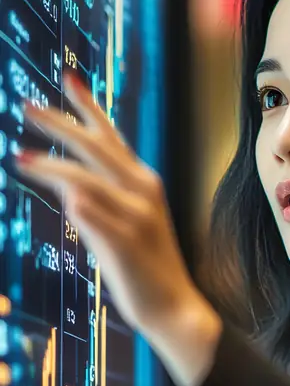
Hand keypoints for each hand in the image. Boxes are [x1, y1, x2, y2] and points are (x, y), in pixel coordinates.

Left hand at [18, 75, 221, 385]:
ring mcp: (135, 216)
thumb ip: (102, 202)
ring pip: (86, 178)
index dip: (88, 106)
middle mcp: (142, 192)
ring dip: (50, 165)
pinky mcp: (126, 242)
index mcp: (143, 183)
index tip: (67, 77)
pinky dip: (78, 204)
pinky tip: (63, 197)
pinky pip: (93, 215)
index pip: (111, 136)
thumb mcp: (126, 224)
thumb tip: (70, 191)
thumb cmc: (146, 267)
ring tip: (18, 157)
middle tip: (25, 105)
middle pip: (95, 147)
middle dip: (58, 123)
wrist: (175, 308)